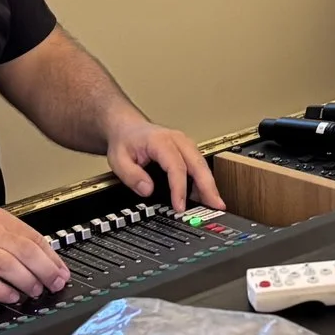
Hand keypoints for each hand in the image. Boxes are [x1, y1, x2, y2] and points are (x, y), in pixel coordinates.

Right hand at [0, 208, 69, 304]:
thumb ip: (12, 241)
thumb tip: (42, 261)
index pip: (34, 238)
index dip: (52, 258)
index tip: (62, 272)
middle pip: (26, 251)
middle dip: (46, 271)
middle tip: (55, 284)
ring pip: (10, 265)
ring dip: (27, 281)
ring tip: (35, 292)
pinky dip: (3, 290)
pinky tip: (12, 297)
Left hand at [107, 114, 224, 211]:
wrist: (128, 128)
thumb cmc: (126, 141)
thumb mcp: (118, 159)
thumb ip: (131, 176)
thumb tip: (147, 190)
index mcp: (160, 141)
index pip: (176, 166)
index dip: (180, 188)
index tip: (180, 206)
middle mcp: (177, 140)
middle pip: (198, 164)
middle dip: (208, 187)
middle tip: (216, 205)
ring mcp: (185, 144)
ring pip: (202, 165)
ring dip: (209, 185)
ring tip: (214, 204)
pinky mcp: (188, 150)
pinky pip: (199, 166)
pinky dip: (204, 181)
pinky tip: (204, 196)